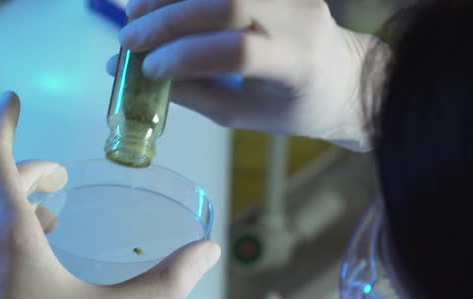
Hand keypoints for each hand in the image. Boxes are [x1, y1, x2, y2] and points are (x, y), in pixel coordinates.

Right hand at [115, 0, 381, 150]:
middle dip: (169, 20)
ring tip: (134, 14)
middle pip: (227, 4)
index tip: (148, 71)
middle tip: (128, 39)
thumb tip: (136, 78)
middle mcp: (299, 19)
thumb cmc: (294, 106)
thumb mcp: (244, 114)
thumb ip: (193, 93)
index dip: (186, 56)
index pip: (238, 51)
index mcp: (296, 65)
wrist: (343, 77)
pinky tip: (158, 0)